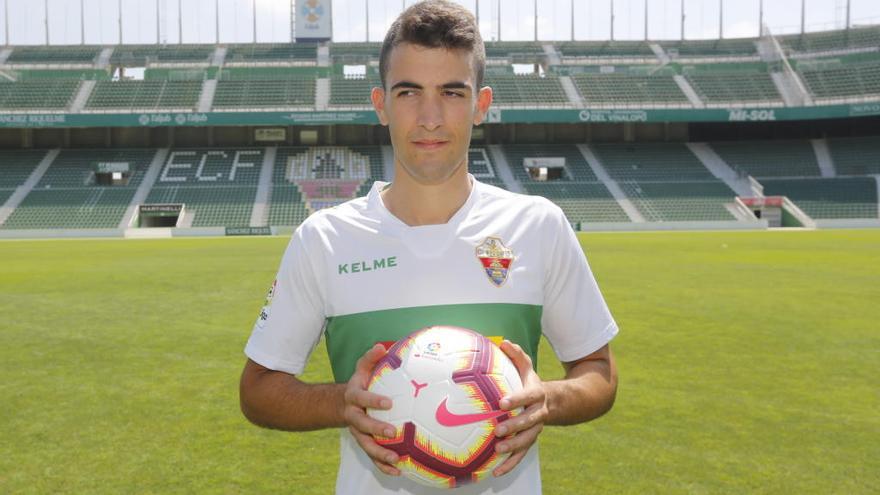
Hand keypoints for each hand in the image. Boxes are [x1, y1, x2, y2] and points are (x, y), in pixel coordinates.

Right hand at [342, 344, 400, 475]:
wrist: (342, 404)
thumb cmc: (360, 384)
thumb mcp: (362, 369)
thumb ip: (370, 358)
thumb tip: (382, 346)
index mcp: (354, 397)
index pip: (362, 398)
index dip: (374, 400)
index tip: (389, 402)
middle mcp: (353, 417)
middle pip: (362, 425)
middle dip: (376, 429)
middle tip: (393, 432)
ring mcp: (358, 432)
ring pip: (366, 445)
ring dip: (380, 454)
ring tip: (397, 459)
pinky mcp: (364, 443)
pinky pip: (372, 457)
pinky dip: (383, 465)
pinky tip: (398, 470)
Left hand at [493, 340, 548, 476]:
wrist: (555, 403)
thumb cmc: (532, 384)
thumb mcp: (528, 369)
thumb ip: (517, 356)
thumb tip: (504, 342)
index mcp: (536, 394)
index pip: (527, 396)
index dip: (516, 399)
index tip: (502, 402)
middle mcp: (539, 413)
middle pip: (529, 421)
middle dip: (515, 426)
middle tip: (499, 429)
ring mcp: (536, 429)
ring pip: (527, 440)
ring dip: (514, 447)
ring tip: (498, 450)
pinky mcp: (531, 441)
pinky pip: (522, 454)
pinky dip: (510, 464)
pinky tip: (496, 472)